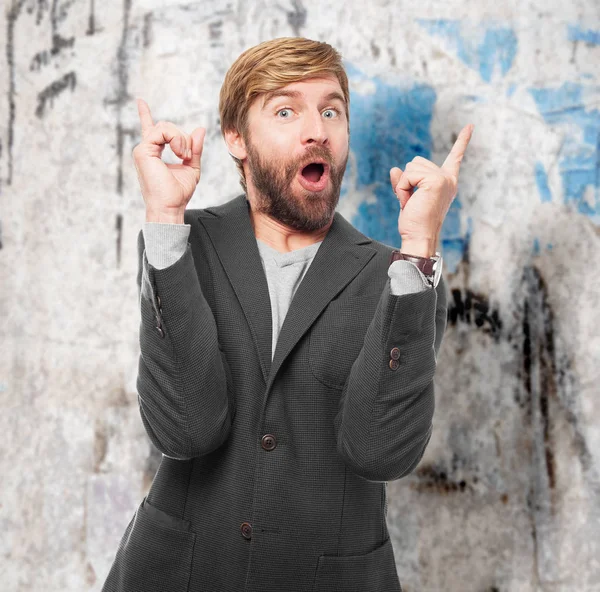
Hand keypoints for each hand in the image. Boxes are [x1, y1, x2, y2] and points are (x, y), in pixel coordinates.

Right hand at [132, 98, 205, 219]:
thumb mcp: (191, 168)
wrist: (170, 207)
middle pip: (167, 126)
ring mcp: (143, 149)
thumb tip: (200, 129)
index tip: (140, 101)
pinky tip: (179, 153)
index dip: (145, 115)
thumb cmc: (178, 193)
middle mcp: (147, 149)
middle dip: (184, 138)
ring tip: (183, 156)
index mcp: (154, 153)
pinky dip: (176, 140)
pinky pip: (162, 131)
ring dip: (181, 140)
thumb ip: (194, 149)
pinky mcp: (143, 151)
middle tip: (187, 156)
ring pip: (166, 126)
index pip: (150, 129)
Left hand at [390, 124, 473, 252]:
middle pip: (416, 162)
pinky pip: (407, 176)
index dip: (462, 141)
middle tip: (413, 202)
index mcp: (447, 182)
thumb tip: (394, 169)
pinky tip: (410, 202)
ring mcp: (443, 179)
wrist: (419, 237)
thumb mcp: (408, 198)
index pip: (455, 158)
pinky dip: (403, 188)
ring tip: (412, 203)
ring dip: (404, 185)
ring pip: (411, 168)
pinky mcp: (435, 181)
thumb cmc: (415, 222)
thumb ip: (404, 182)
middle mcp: (448, 179)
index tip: (470, 126)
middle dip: (407, 181)